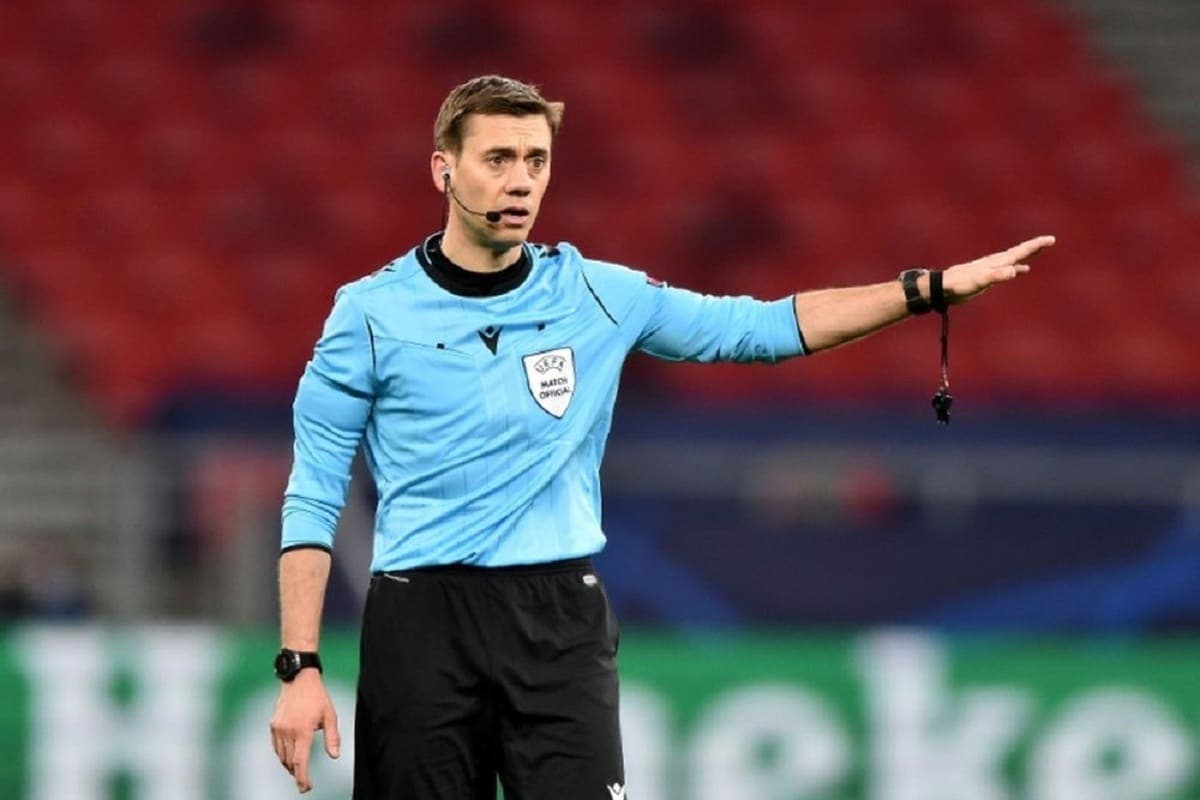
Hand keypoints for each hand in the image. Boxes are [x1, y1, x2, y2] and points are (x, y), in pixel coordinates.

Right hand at [270, 670, 340, 793]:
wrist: (299, 679)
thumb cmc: (317, 696)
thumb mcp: (330, 715)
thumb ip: (332, 737)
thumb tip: (335, 755)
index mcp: (303, 730)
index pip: (300, 761)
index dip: (302, 778)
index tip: (305, 787)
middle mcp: (288, 731)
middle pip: (290, 761)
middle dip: (297, 774)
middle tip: (304, 781)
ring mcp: (278, 728)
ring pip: (281, 756)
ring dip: (289, 765)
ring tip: (298, 769)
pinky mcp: (273, 725)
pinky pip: (276, 747)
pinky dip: (282, 755)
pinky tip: (289, 755)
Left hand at [942, 235, 1055, 303]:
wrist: (942, 287)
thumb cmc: (959, 285)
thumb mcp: (979, 282)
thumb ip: (996, 276)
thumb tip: (1014, 271)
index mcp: (996, 262)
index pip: (1019, 251)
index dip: (1035, 246)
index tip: (1050, 239)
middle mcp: (995, 262)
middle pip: (1018, 252)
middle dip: (1034, 247)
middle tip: (1050, 240)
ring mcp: (991, 268)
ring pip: (1013, 259)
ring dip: (1026, 255)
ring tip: (1037, 251)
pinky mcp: (986, 275)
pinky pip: (1006, 269)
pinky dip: (1015, 268)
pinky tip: (1020, 271)